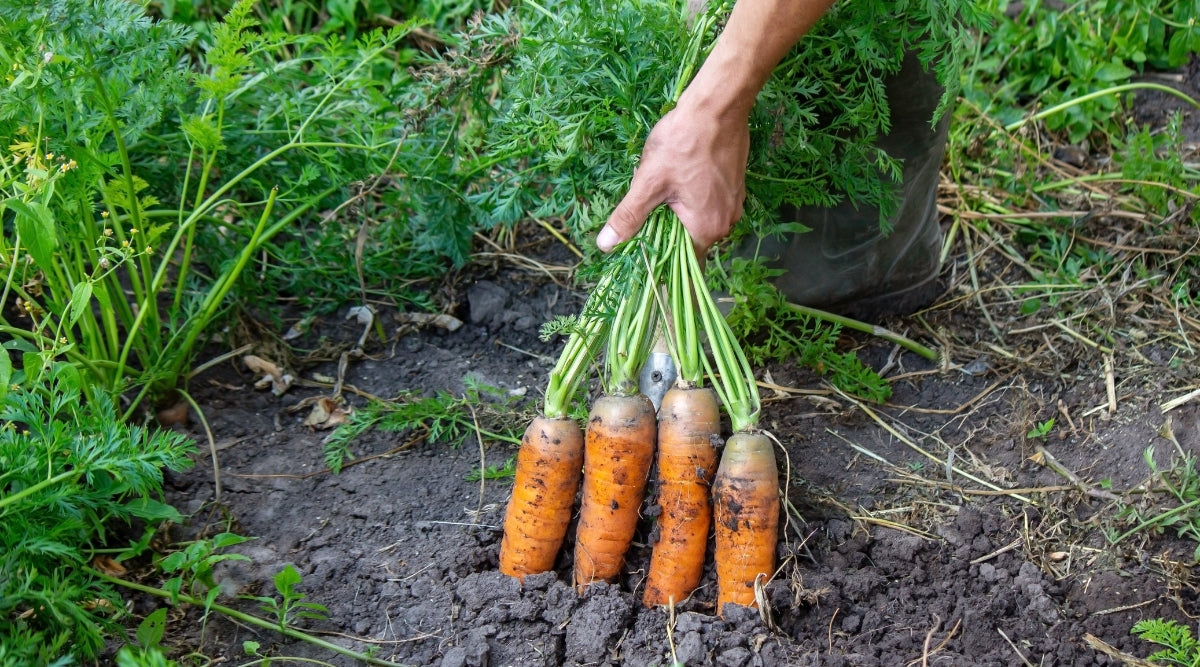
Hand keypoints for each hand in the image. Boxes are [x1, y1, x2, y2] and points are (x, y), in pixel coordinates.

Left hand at [597, 98, 749, 257]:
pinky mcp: (734, 186)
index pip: (678, 259)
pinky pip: (707, 202)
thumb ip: (629, 216)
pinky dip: (691, 195)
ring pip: (696, 218)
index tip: (639, 237)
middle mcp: (726, 222)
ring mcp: (733, 203)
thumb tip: (605, 245)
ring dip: (676, 208)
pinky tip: (680, 172)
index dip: (656, 251)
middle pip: (687, 238)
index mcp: (706, 229)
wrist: (718, 105)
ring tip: (664, 181)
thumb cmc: (684, 141)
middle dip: (664, 224)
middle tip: (649, 196)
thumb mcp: (649, 181)